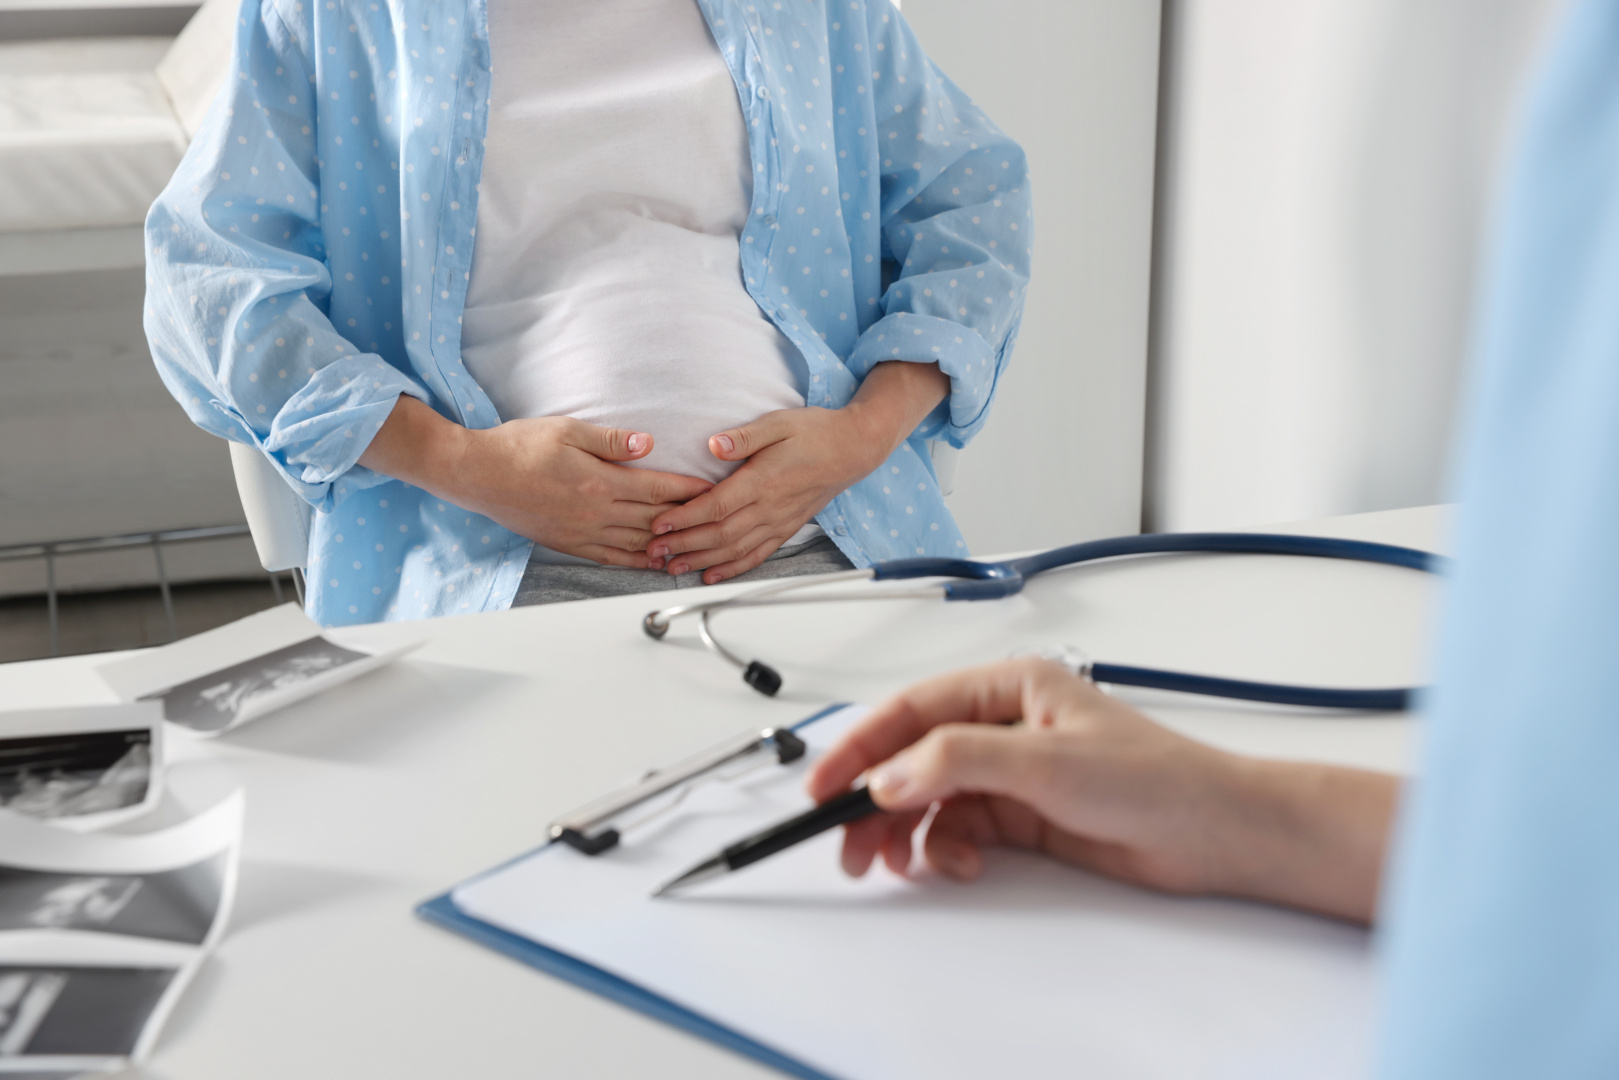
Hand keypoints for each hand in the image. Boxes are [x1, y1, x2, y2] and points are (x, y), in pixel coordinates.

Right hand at [358, 396, 712, 567]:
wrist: (477, 474)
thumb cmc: (518, 447)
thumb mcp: (566, 430)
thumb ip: (610, 440)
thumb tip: (647, 444)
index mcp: (598, 482)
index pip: (656, 488)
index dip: (687, 490)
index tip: (711, 489)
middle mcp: (594, 513)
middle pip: (654, 519)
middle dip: (687, 518)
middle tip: (713, 518)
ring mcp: (582, 533)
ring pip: (637, 543)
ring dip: (668, 545)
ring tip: (694, 545)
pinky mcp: (569, 544)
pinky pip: (611, 558)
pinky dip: (638, 562)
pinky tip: (654, 563)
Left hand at [645, 406, 875, 581]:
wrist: (852, 450)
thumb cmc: (815, 432)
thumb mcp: (778, 422)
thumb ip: (743, 436)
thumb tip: (713, 445)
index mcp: (763, 481)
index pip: (716, 506)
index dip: (684, 518)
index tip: (659, 524)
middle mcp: (770, 507)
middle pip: (720, 534)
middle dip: (684, 545)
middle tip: (655, 551)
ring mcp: (779, 522)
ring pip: (735, 550)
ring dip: (702, 561)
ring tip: (673, 567)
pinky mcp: (786, 529)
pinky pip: (757, 555)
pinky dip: (733, 568)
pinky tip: (713, 575)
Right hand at [806, 658, 1397, 923]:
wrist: (1217, 835)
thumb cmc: (1155, 778)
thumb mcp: (1044, 762)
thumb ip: (958, 762)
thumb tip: (888, 775)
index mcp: (1008, 685)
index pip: (910, 710)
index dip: (859, 747)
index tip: (823, 786)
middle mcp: (1004, 724)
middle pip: (911, 758)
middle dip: (875, 800)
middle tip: (848, 845)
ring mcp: (1011, 772)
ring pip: (930, 799)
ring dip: (908, 832)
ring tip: (898, 863)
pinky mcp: (1023, 815)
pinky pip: (959, 830)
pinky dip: (947, 850)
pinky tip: (960, 865)